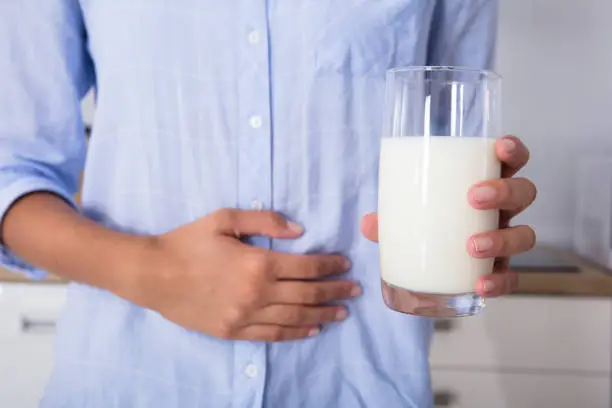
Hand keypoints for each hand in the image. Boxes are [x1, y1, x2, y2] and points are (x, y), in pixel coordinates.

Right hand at [131, 209, 358, 341]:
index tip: (345, 264)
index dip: (330, 266)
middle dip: (335, 291)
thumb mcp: (224, 219)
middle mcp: (256, 293)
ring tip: (342, 313)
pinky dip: (295, 332)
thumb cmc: (187, 242)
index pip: (306, 267)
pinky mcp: (234, 331)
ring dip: (322, 314)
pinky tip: (310, 330)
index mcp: (257, 262)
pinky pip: (272, 334)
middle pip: (306, 294)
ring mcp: (245, 316)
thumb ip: (264, 220)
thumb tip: (299, 230)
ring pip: (294, 317)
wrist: (153, 274)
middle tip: (355, 290)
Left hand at [361, 135, 535, 297]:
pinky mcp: (501, 271)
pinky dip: (500, 282)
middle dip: (504, 191)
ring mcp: (505, 240)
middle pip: (524, 192)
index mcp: (485, 185)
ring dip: (502, 239)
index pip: (511, 160)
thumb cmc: (425, 228)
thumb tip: (367, 223)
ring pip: (525, 235)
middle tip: (473, 198)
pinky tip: (480, 285)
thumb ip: (389, 219)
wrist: (431, 269)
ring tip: (472, 246)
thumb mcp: (405, 218)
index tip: (500, 147)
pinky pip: (513, 277)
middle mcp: (502, 211)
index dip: (513, 150)